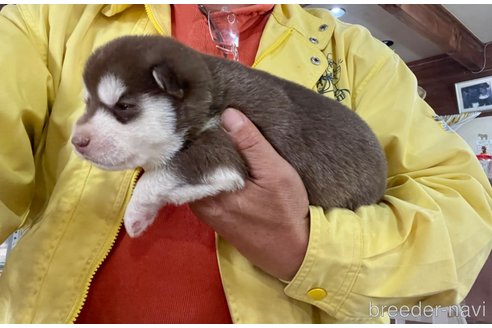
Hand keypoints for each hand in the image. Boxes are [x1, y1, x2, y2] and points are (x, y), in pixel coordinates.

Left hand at [190, 108, 309, 280]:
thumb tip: (227, 113)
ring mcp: (207, 212)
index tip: (198, 111)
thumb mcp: (275, 172)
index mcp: (210, 191)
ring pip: (196, 178)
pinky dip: (209, 173)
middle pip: (188, 167)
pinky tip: (219, 158)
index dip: (193, 132)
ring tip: (210, 131)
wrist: (295, 253)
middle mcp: (200, 203)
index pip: (189, 156)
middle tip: (203, 116)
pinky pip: (204, 188)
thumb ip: (252, 144)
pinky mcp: (216, 217)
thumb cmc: (285, 212)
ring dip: (202, 158)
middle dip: (195, 144)